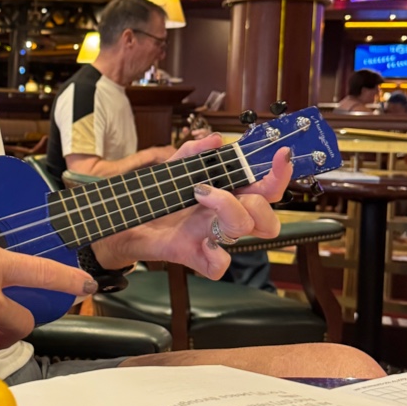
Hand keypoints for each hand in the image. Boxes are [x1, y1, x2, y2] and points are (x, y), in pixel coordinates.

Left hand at [92, 137, 292, 278]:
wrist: (126, 222)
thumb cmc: (156, 199)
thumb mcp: (172, 169)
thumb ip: (192, 152)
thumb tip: (215, 140)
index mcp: (229, 197)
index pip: (266, 190)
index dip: (280, 174)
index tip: (281, 155)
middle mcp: (225, 219)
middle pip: (267, 217)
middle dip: (257, 198)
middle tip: (222, 186)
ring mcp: (213, 238)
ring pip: (247, 231)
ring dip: (230, 208)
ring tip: (201, 194)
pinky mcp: (195, 256)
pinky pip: (221, 266)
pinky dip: (218, 255)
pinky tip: (204, 242)